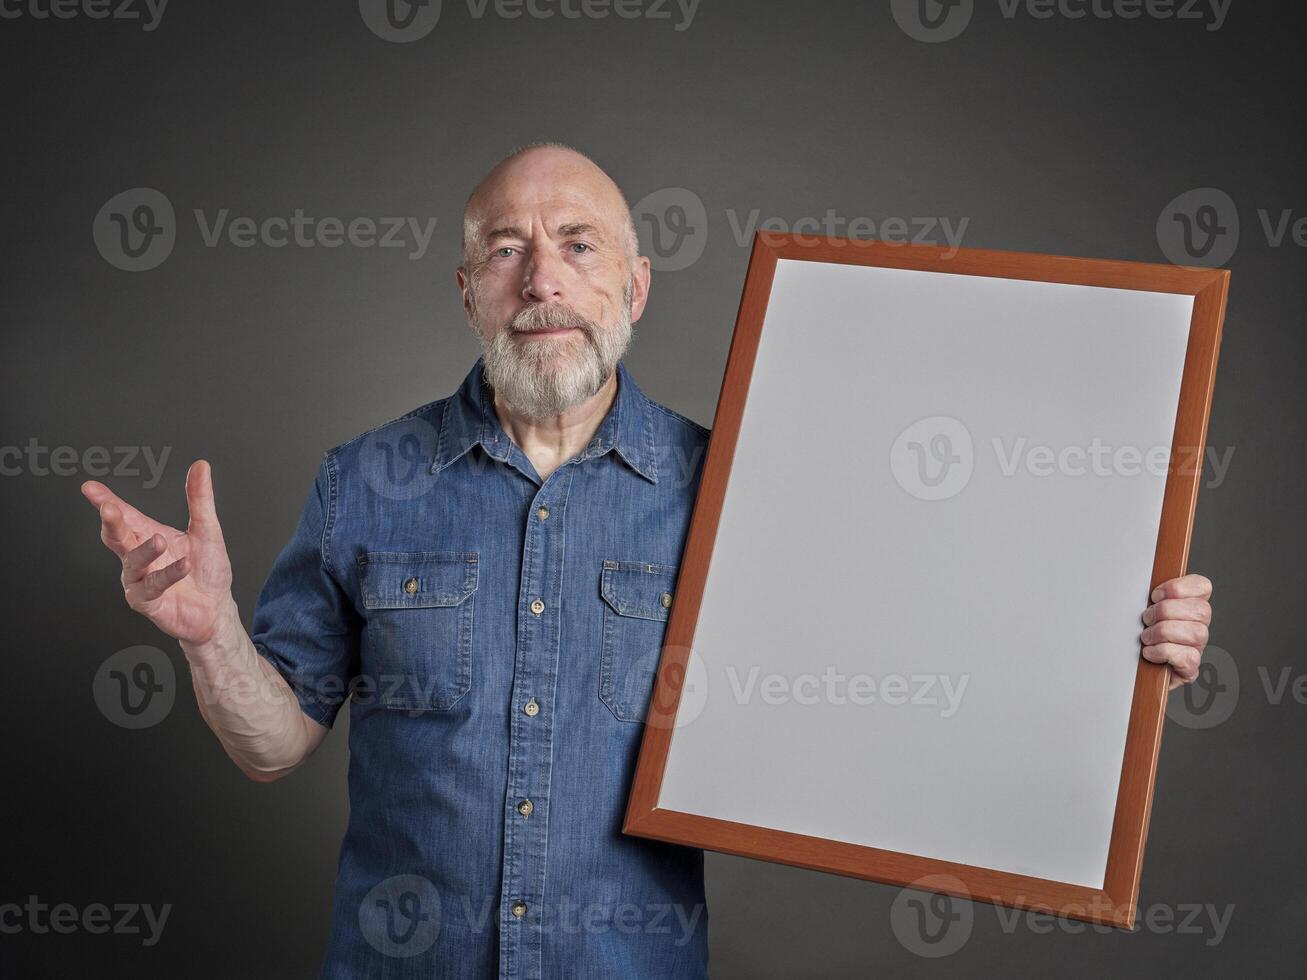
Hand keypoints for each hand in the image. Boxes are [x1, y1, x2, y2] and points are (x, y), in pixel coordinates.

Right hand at [82, 460, 234, 646]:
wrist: (215, 609)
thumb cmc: (207, 571)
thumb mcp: (207, 530)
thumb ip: (200, 499)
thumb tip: (201, 466)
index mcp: (148, 535)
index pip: (125, 515)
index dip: (107, 501)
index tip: (90, 488)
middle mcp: (139, 556)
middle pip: (117, 536)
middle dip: (111, 522)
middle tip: (109, 508)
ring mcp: (140, 580)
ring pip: (132, 562)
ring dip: (144, 550)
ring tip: (160, 540)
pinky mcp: (147, 601)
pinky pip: (153, 586)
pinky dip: (168, 574)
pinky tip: (183, 564)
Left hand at [1140, 573, 1212, 691]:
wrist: (1132, 671)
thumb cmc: (1137, 637)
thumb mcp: (1142, 611)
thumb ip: (1150, 597)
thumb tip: (1141, 587)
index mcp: (1189, 607)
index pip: (1203, 586)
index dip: (1179, 587)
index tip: (1155, 595)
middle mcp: (1198, 626)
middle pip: (1201, 610)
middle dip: (1166, 611)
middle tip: (1146, 619)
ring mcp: (1197, 648)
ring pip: (1196, 632)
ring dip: (1163, 632)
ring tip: (1147, 637)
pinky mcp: (1191, 668)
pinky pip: (1187, 656)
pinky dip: (1163, 651)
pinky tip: (1150, 652)